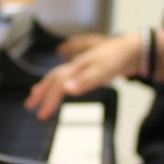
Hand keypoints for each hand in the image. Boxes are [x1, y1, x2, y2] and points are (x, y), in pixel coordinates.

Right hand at [25, 31, 139, 119]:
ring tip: (37, 93)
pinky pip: (69, 75)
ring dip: (47, 85)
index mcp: (77, 67)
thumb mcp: (102, 72)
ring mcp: (83, 65)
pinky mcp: (90, 68)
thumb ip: (84, 82)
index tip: (41, 116)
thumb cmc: (118, 59)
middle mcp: (76, 65)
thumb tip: (65, 89)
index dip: (48, 100)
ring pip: (59, 75)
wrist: (134, 47)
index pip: (57, 85)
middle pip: (53, 78)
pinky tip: (64, 85)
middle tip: (29, 106)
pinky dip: (61, 81)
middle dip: (41, 92)